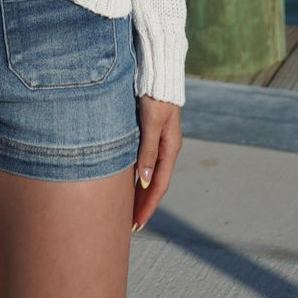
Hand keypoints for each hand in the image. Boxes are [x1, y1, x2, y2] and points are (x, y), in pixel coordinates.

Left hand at [132, 95, 181, 232]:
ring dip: (139, 192)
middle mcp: (166, 148)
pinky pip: (143, 161)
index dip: (148, 206)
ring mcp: (159, 141)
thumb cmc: (154, 95)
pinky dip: (136, 175)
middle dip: (143, 205)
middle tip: (130, 225)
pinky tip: (126, 182)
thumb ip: (148, 150)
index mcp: (170, 148)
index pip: (159, 185)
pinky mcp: (150, 133)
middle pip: (154, 183)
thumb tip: (144, 181)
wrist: (157, 71)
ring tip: (127, 210)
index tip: (137, 224)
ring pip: (148, 173)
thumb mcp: (152, 123)